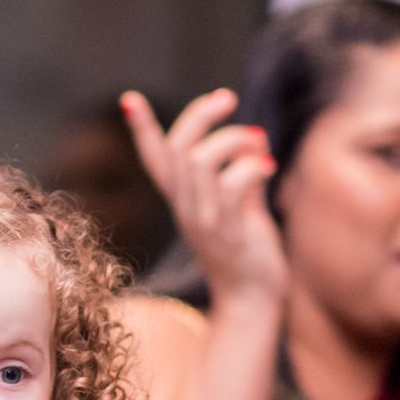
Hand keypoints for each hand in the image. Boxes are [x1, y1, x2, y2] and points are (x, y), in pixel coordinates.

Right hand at [121, 88, 287, 309]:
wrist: (251, 300)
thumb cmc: (248, 253)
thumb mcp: (240, 207)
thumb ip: (241, 175)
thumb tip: (255, 141)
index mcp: (183, 200)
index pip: (155, 161)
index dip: (142, 130)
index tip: (129, 99)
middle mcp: (186, 208)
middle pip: (178, 149)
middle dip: (201, 114)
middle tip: (228, 98)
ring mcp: (203, 220)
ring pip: (200, 161)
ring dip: (233, 139)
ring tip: (259, 142)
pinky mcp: (226, 232)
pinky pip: (232, 185)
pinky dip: (253, 166)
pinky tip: (269, 168)